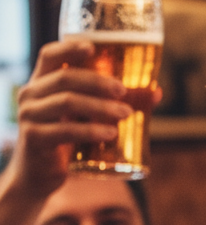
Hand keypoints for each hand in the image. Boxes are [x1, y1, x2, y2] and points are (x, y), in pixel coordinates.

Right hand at [0, 41, 133, 224]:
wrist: (39, 176)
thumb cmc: (67, 140)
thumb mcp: (86, 117)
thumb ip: (113, 102)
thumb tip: (156, 92)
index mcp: (42, 83)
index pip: (50, 54)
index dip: (70, 47)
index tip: (94, 48)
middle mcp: (31, 95)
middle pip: (64, 77)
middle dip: (98, 81)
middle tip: (124, 90)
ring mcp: (30, 116)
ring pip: (66, 102)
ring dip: (100, 106)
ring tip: (126, 113)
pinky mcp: (34, 139)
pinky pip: (64, 131)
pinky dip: (90, 130)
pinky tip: (111, 133)